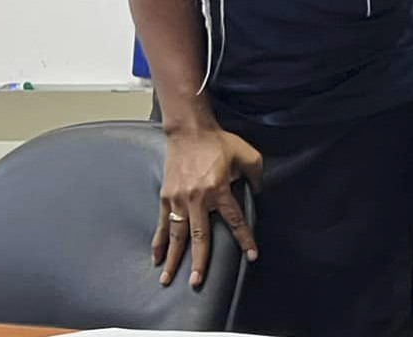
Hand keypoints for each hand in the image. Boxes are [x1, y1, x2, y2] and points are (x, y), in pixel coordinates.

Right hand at [155, 126, 262, 287]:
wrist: (189, 130)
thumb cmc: (219, 142)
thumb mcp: (248, 155)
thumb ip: (256, 176)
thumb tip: (258, 194)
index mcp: (219, 190)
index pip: (235, 220)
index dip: (244, 239)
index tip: (251, 256)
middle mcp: (197, 199)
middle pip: (199, 237)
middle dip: (199, 262)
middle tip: (197, 282)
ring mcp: (179, 199)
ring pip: (176, 235)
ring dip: (172, 259)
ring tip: (167, 279)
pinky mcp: (166, 197)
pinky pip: (162, 224)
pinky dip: (158, 242)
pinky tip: (155, 257)